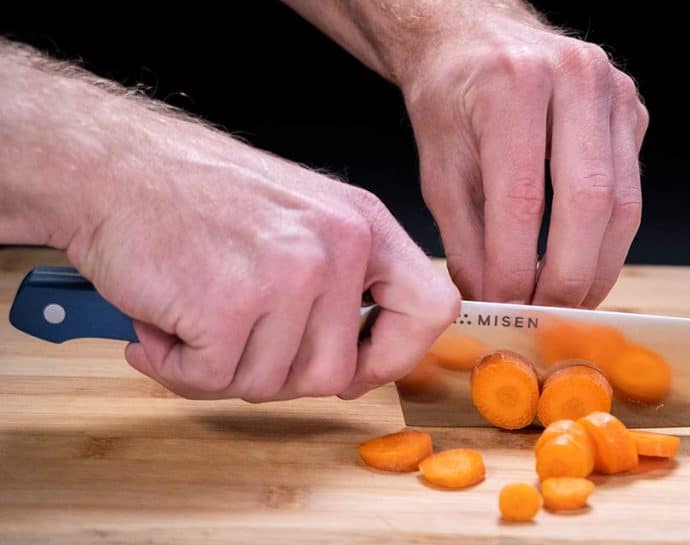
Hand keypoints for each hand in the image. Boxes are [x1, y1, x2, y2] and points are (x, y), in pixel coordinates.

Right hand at [82, 132, 458, 401]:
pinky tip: (160, 324)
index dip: (396, 355)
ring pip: (270, 385)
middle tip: (230, 337)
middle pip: (334, 374)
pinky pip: (212, 381)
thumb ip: (343, 285)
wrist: (111, 165)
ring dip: (218, 368)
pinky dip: (176, 367)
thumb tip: (359, 368)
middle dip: (274, 373)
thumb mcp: (301, 217)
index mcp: (364, 224)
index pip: (433, 309)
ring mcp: (289, 274)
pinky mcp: (230, 304)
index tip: (354, 366)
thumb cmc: (198, 196)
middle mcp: (339, 246)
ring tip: (190, 313)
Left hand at [401, 13, 647, 307]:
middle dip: (567, 275)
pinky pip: (632, 190)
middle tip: (543, 315)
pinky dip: (609, 238)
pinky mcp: (634, 109)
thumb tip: (493, 301)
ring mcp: (613, 89)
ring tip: (567, 300)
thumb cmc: (452, 98)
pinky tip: (583, 262)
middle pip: (588, 201)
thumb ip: (464, 237)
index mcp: (512, 84)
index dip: (515, 265)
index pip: (523, 196)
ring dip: (598, 266)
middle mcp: (572, 77)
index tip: (504, 306)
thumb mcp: (439, 166)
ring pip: (622, 203)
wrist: (476, 37)